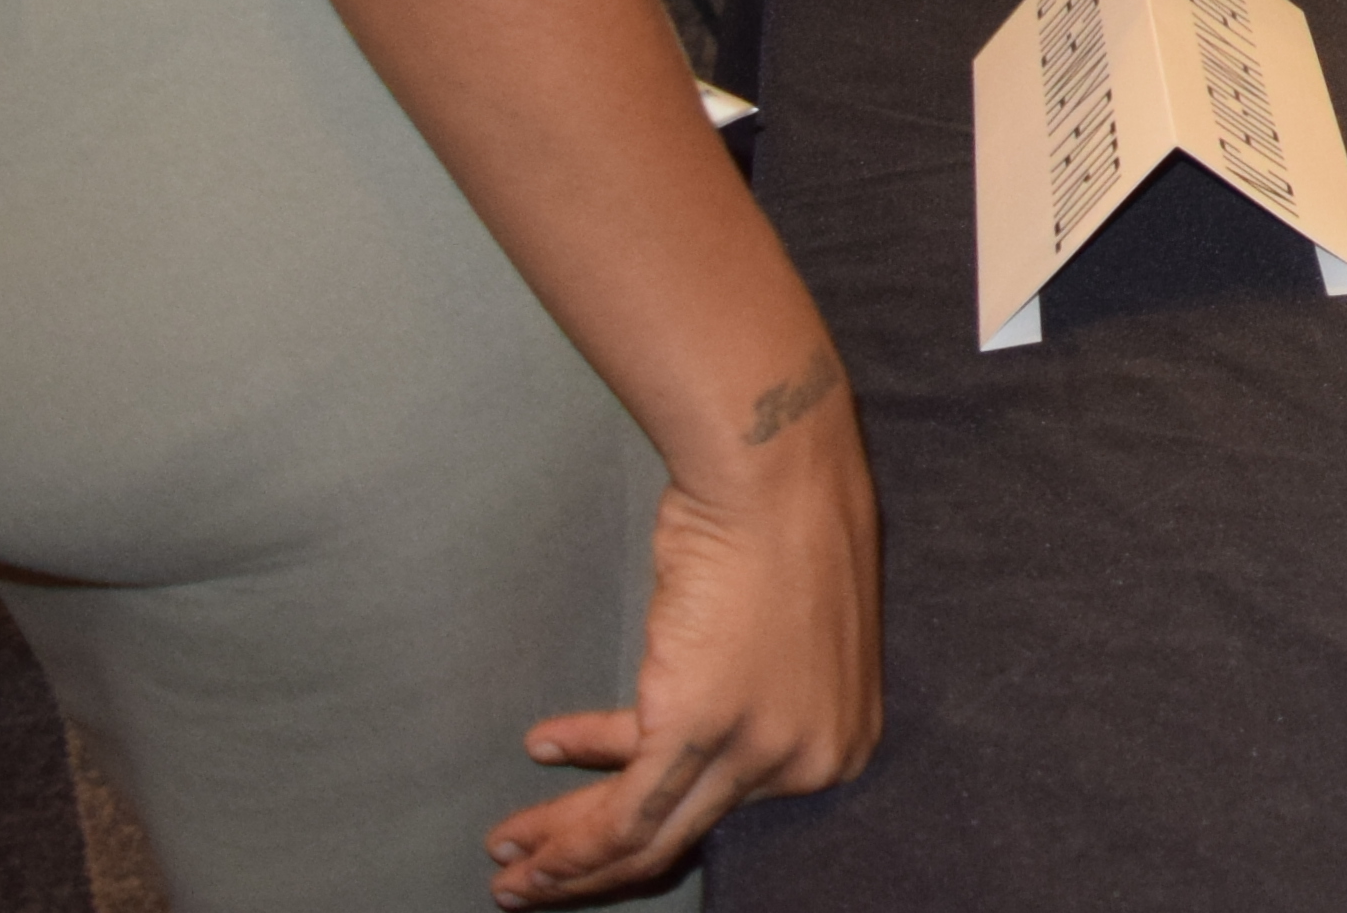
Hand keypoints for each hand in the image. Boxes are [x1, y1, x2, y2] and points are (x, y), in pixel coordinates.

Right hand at [491, 401, 879, 905]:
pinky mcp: (704, 728)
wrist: (777, 475)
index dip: (646, 832)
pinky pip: (621, 806)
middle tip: (533, 884)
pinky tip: (526, 798)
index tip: (593, 833)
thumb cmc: (786, 529)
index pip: (727, 817)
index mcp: (839, 746)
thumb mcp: (790, 636)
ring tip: (507, 862)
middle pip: (681, 837)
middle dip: (592, 868)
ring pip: (642, 835)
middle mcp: (810, 763)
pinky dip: (564, 824)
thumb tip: (698, 733)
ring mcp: (760, 752)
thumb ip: (756, 700)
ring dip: (561, 857)